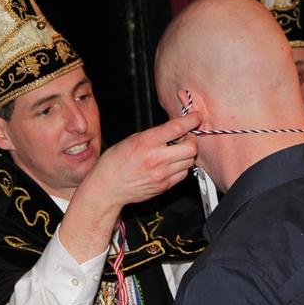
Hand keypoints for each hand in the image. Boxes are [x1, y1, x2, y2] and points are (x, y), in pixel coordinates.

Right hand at [77, 112, 201, 206]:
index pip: (178, 128)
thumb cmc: (115, 162)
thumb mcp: (132, 139)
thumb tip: (173, 129)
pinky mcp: (164, 186)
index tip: (195, 117)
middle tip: (185, 138)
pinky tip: (171, 164)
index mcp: (147, 142)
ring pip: (190, 161)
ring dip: (186, 154)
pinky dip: (181, 167)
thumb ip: (155, 134)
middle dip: (191, 140)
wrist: (108, 187)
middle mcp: (156, 158)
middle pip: (191, 147)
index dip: (191, 120)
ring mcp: (162, 174)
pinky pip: (183, 174)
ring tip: (175, 152)